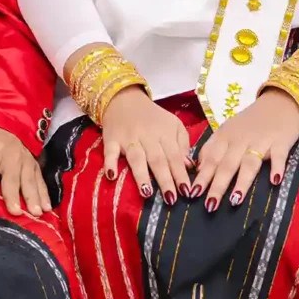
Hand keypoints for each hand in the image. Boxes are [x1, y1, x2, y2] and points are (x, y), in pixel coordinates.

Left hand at [0, 124, 50, 217]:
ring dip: (33, 196)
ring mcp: (24, 158)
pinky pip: (40, 178)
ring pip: (29, 179)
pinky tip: (47, 208)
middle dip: (12, 194)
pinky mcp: (33, 163)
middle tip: (14, 212)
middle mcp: (10, 153)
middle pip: (11, 177)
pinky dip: (44, 193)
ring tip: (36, 212)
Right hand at [101, 86, 191, 202]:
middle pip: (157, 159)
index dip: (180, 174)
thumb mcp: (173, 124)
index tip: (187, 193)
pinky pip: (110, 151)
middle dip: (165, 180)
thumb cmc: (153, 118)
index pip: (174, 156)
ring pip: (136, 157)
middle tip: (171, 200)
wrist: (124, 98)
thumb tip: (188, 166)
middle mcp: (147, 136)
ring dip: (141, 175)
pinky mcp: (111, 139)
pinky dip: (110, 163)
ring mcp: (128, 138)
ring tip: (147, 193)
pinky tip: (112, 175)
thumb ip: (182, 144)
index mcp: (165, 132)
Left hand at [192, 89, 298, 211]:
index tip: (192, 194)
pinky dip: (277, 167)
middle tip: (209, 206)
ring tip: (235, 201)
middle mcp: (239, 139)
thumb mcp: (226, 132)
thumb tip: (198, 171)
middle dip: (217, 185)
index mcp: (224, 136)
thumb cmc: (249, 123)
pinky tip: (275, 181)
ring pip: (249, 162)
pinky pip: (278, 156)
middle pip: (227, 164)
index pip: (210, 158)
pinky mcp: (280, 142)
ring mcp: (260, 141)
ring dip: (242, 181)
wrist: (278, 103)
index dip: (202, 176)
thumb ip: (212, 149)